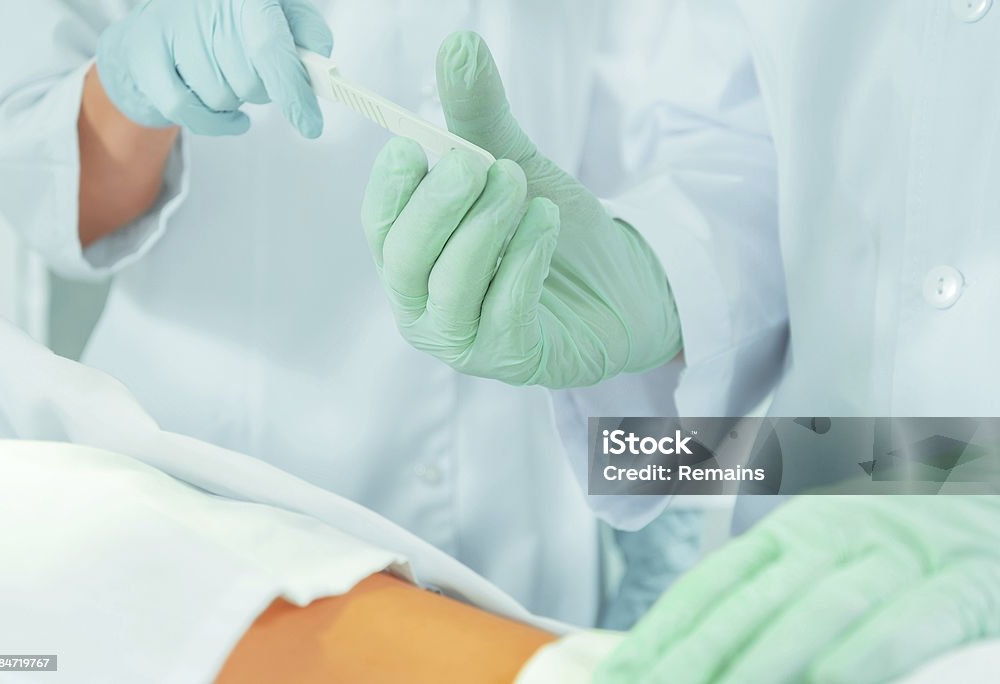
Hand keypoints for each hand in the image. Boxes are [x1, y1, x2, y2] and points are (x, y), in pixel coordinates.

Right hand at [96, 0, 331, 136]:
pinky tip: (229, 114)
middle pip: (249, 82)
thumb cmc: (235, 21)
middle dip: (261, 90)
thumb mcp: (280, 14)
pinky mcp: (145, 52)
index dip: (293, 89)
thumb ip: (307, 34)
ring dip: (233, 100)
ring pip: (220, 99)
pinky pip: (186, 110)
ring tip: (226, 74)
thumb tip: (319, 64)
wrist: (170, 18)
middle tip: (251, 69)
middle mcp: (205, 3)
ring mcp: (171, 26)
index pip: (270, 48)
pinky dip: (214, 122)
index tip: (310, 124)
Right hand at [361, 32, 680, 388]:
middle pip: (406, 260)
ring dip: (487, 228)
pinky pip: (504, 310)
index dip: (391, 189)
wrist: (618, 284)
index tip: (412, 146)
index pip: (381, 228)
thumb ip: (480, 116)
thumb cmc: (549, 228)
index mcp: (413, 258)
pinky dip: (524, 259)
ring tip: (521, 186)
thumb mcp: (514, 164)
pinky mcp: (511, 357)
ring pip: (452, 286)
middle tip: (479, 164)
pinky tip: (547, 222)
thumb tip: (458, 45)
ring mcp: (465, 340)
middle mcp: (425, 306)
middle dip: (439, 206)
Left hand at [595, 496, 999, 683]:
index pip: (709, 585)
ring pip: (817, 609)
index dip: (661, 633)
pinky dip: (866, 652)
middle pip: (748, 602)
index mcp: (789, 531)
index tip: (619, 676)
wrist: (984, 499)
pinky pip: (907, 620)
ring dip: (763, 660)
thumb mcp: (820, 554)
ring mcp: (894, 557)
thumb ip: (764, 594)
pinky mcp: (958, 585)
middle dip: (691, 658)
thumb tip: (687, 651)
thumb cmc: (889, 542)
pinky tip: (828, 678)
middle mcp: (831, 537)